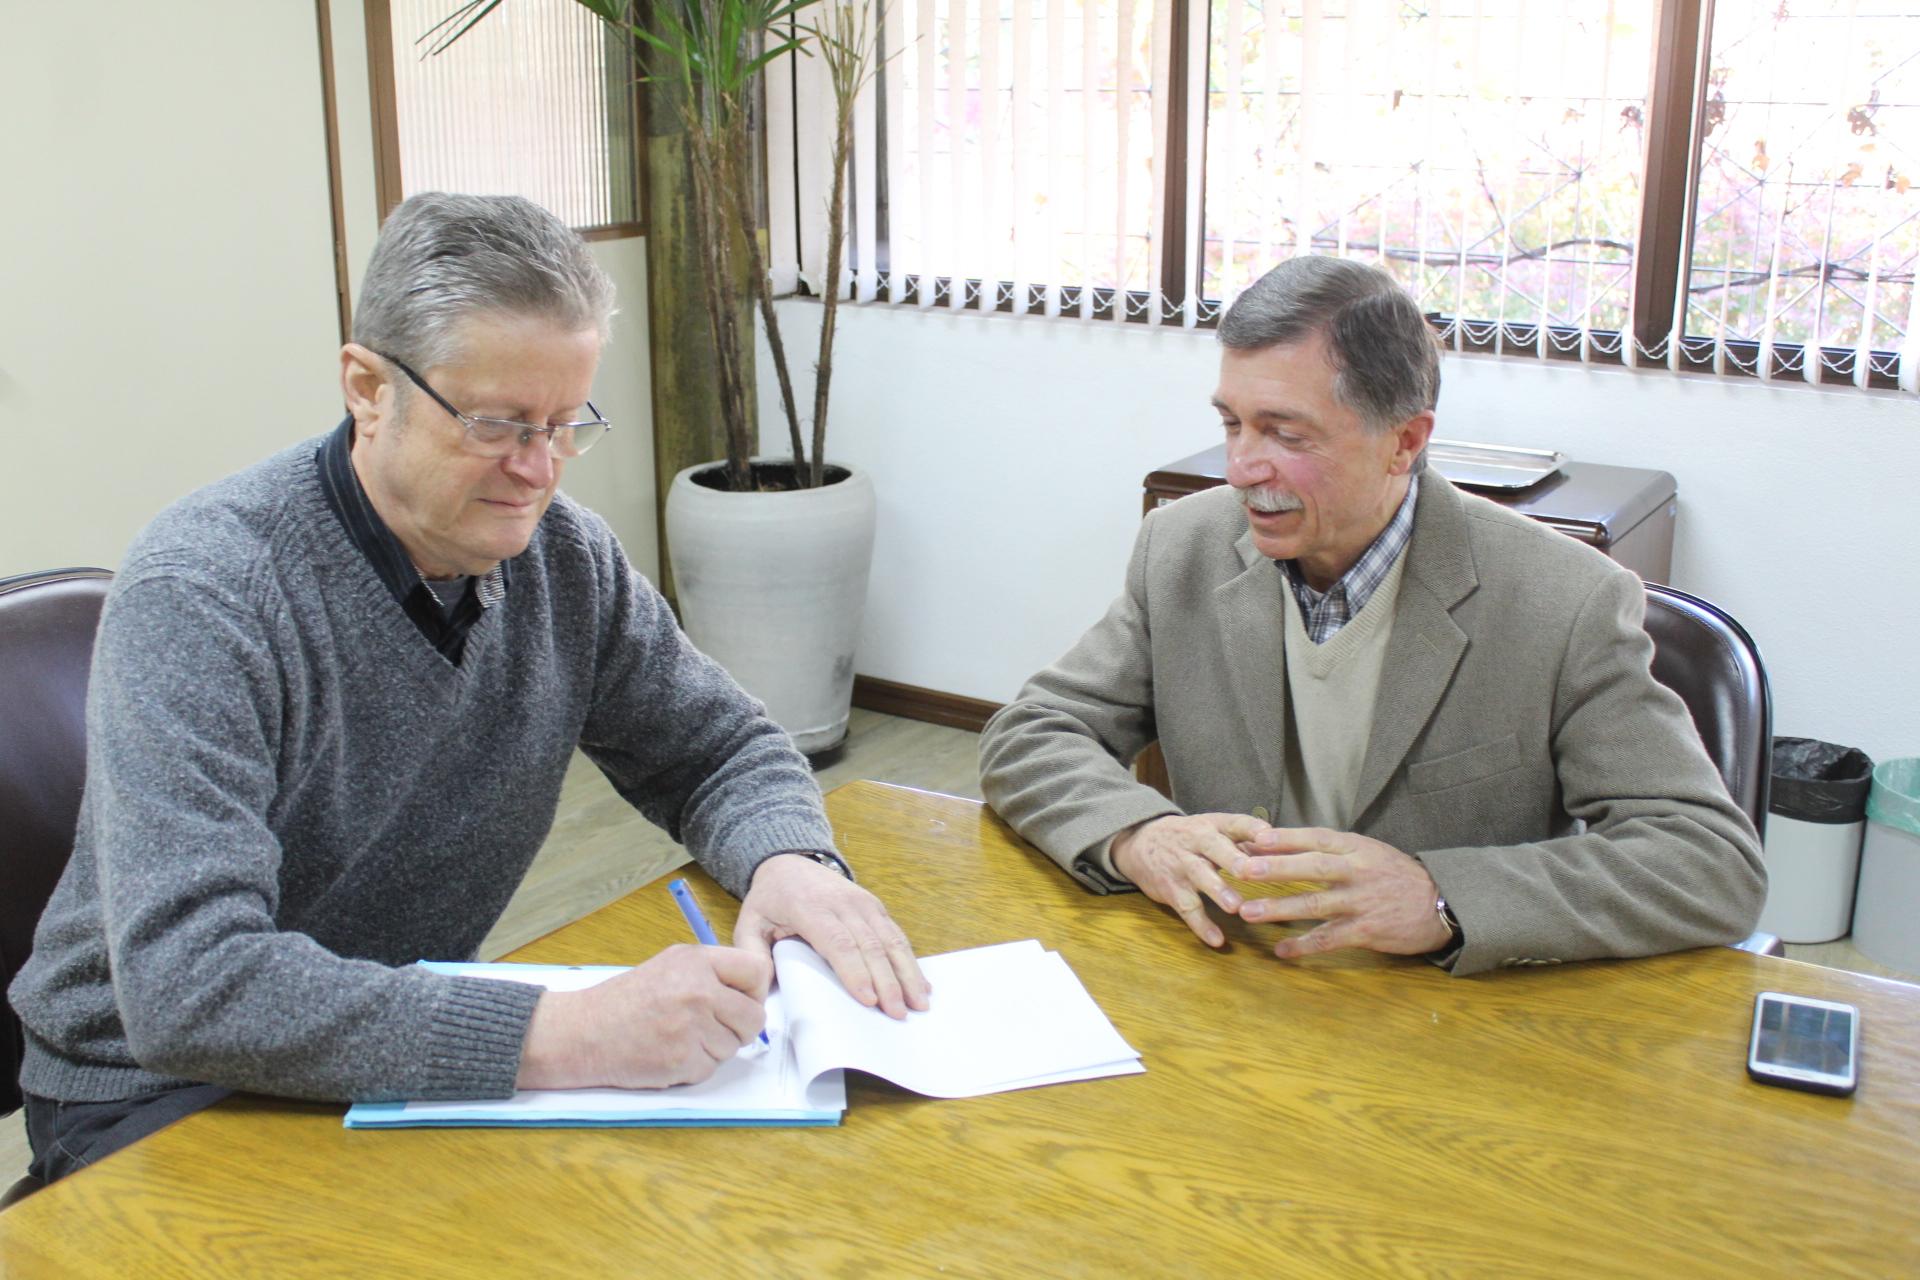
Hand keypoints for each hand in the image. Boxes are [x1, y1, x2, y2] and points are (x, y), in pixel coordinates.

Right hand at [517, 943, 770, 1089]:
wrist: (582, 1033)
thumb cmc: (626, 1000)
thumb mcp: (670, 965)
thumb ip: (712, 973)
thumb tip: (755, 993)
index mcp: (696, 961)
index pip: (757, 972)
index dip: (755, 991)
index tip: (743, 1000)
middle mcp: (697, 991)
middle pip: (754, 1017)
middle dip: (740, 1027)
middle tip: (714, 1027)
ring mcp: (691, 1028)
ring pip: (733, 1047)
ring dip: (714, 1048)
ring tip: (680, 1036)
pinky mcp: (683, 1061)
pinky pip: (711, 1068)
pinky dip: (695, 1066)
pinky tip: (670, 1053)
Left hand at [734, 854, 930, 1019]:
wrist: (789, 862)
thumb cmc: (769, 900)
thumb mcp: (748, 922)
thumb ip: (751, 953)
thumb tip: (760, 987)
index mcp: (810, 908)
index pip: (838, 942)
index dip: (855, 972)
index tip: (869, 1000)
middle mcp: (843, 904)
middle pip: (870, 946)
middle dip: (887, 982)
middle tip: (898, 1014)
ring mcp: (864, 903)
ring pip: (891, 940)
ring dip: (906, 974)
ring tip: (919, 1004)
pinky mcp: (876, 907)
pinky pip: (897, 934)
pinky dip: (910, 961)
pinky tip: (921, 984)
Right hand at [1109, 812, 1267, 946]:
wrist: (1140, 842)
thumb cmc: (1190, 838)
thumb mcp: (1213, 829)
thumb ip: (1248, 841)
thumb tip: (1288, 850)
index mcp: (1212, 825)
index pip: (1233, 822)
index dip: (1250, 828)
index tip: (1268, 835)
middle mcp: (1196, 842)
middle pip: (1214, 848)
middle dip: (1232, 859)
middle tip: (1249, 871)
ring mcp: (1181, 865)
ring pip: (1199, 877)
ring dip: (1217, 891)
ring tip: (1235, 907)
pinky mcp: (1171, 889)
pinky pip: (1186, 908)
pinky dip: (1201, 925)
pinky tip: (1216, 940)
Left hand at [1234, 827, 1453, 957]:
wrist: (1441, 904)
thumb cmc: (1395, 875)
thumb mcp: (1368, 852)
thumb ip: (1331, 850)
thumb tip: (1283, 846)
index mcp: (1356, 848)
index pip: (1316, 838)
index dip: (1285, 837)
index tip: (1254, 837)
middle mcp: (1357, 872)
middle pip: (1312, 867)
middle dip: (1276, 868)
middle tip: (1243, 870)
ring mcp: (1362, 902)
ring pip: (1315, 905)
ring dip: (1279, 909)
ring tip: (1248, 912)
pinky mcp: (1367, 930)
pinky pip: (1330, 939)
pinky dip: (1304, 946)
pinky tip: (1281, 951)